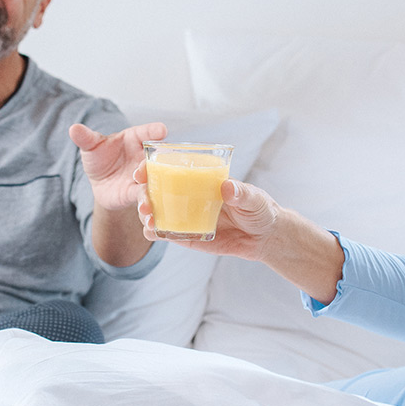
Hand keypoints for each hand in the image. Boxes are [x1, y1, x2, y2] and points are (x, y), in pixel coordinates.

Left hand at [68, 121, 164, 214]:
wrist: (101, 182)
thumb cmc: (100, 157)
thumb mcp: (91, 147)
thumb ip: (85, 138)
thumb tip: (74, 128)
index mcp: (134, 140)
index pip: (145, 133)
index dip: (153, 131)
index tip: (162, 130)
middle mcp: (143, 158)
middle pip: (151, 160)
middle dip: (147, 167)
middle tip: (139, 173)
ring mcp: (143, 177)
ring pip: (151, 183)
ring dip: (150, 193)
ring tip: (145, 204)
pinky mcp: (137, 194)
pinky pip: (145, 201)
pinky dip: (147, 210)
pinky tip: (147, 219)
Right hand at [135, 172, 281, 259]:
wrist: (263, 237)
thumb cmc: (259, 209)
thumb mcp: (253, 197)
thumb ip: (241, 192)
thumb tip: (227, 187)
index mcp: (199, 178)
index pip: (170, 168)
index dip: (151, 168)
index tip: (141, 172)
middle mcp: (188, 195)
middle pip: (156, 190)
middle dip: (143, 194)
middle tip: (145, 203)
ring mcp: (185, 215)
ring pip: (156, 212)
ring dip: (146, 214)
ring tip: (148, 219)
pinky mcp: (187, 236)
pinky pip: (166, 233)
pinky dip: (155, 233)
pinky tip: (152, 232)